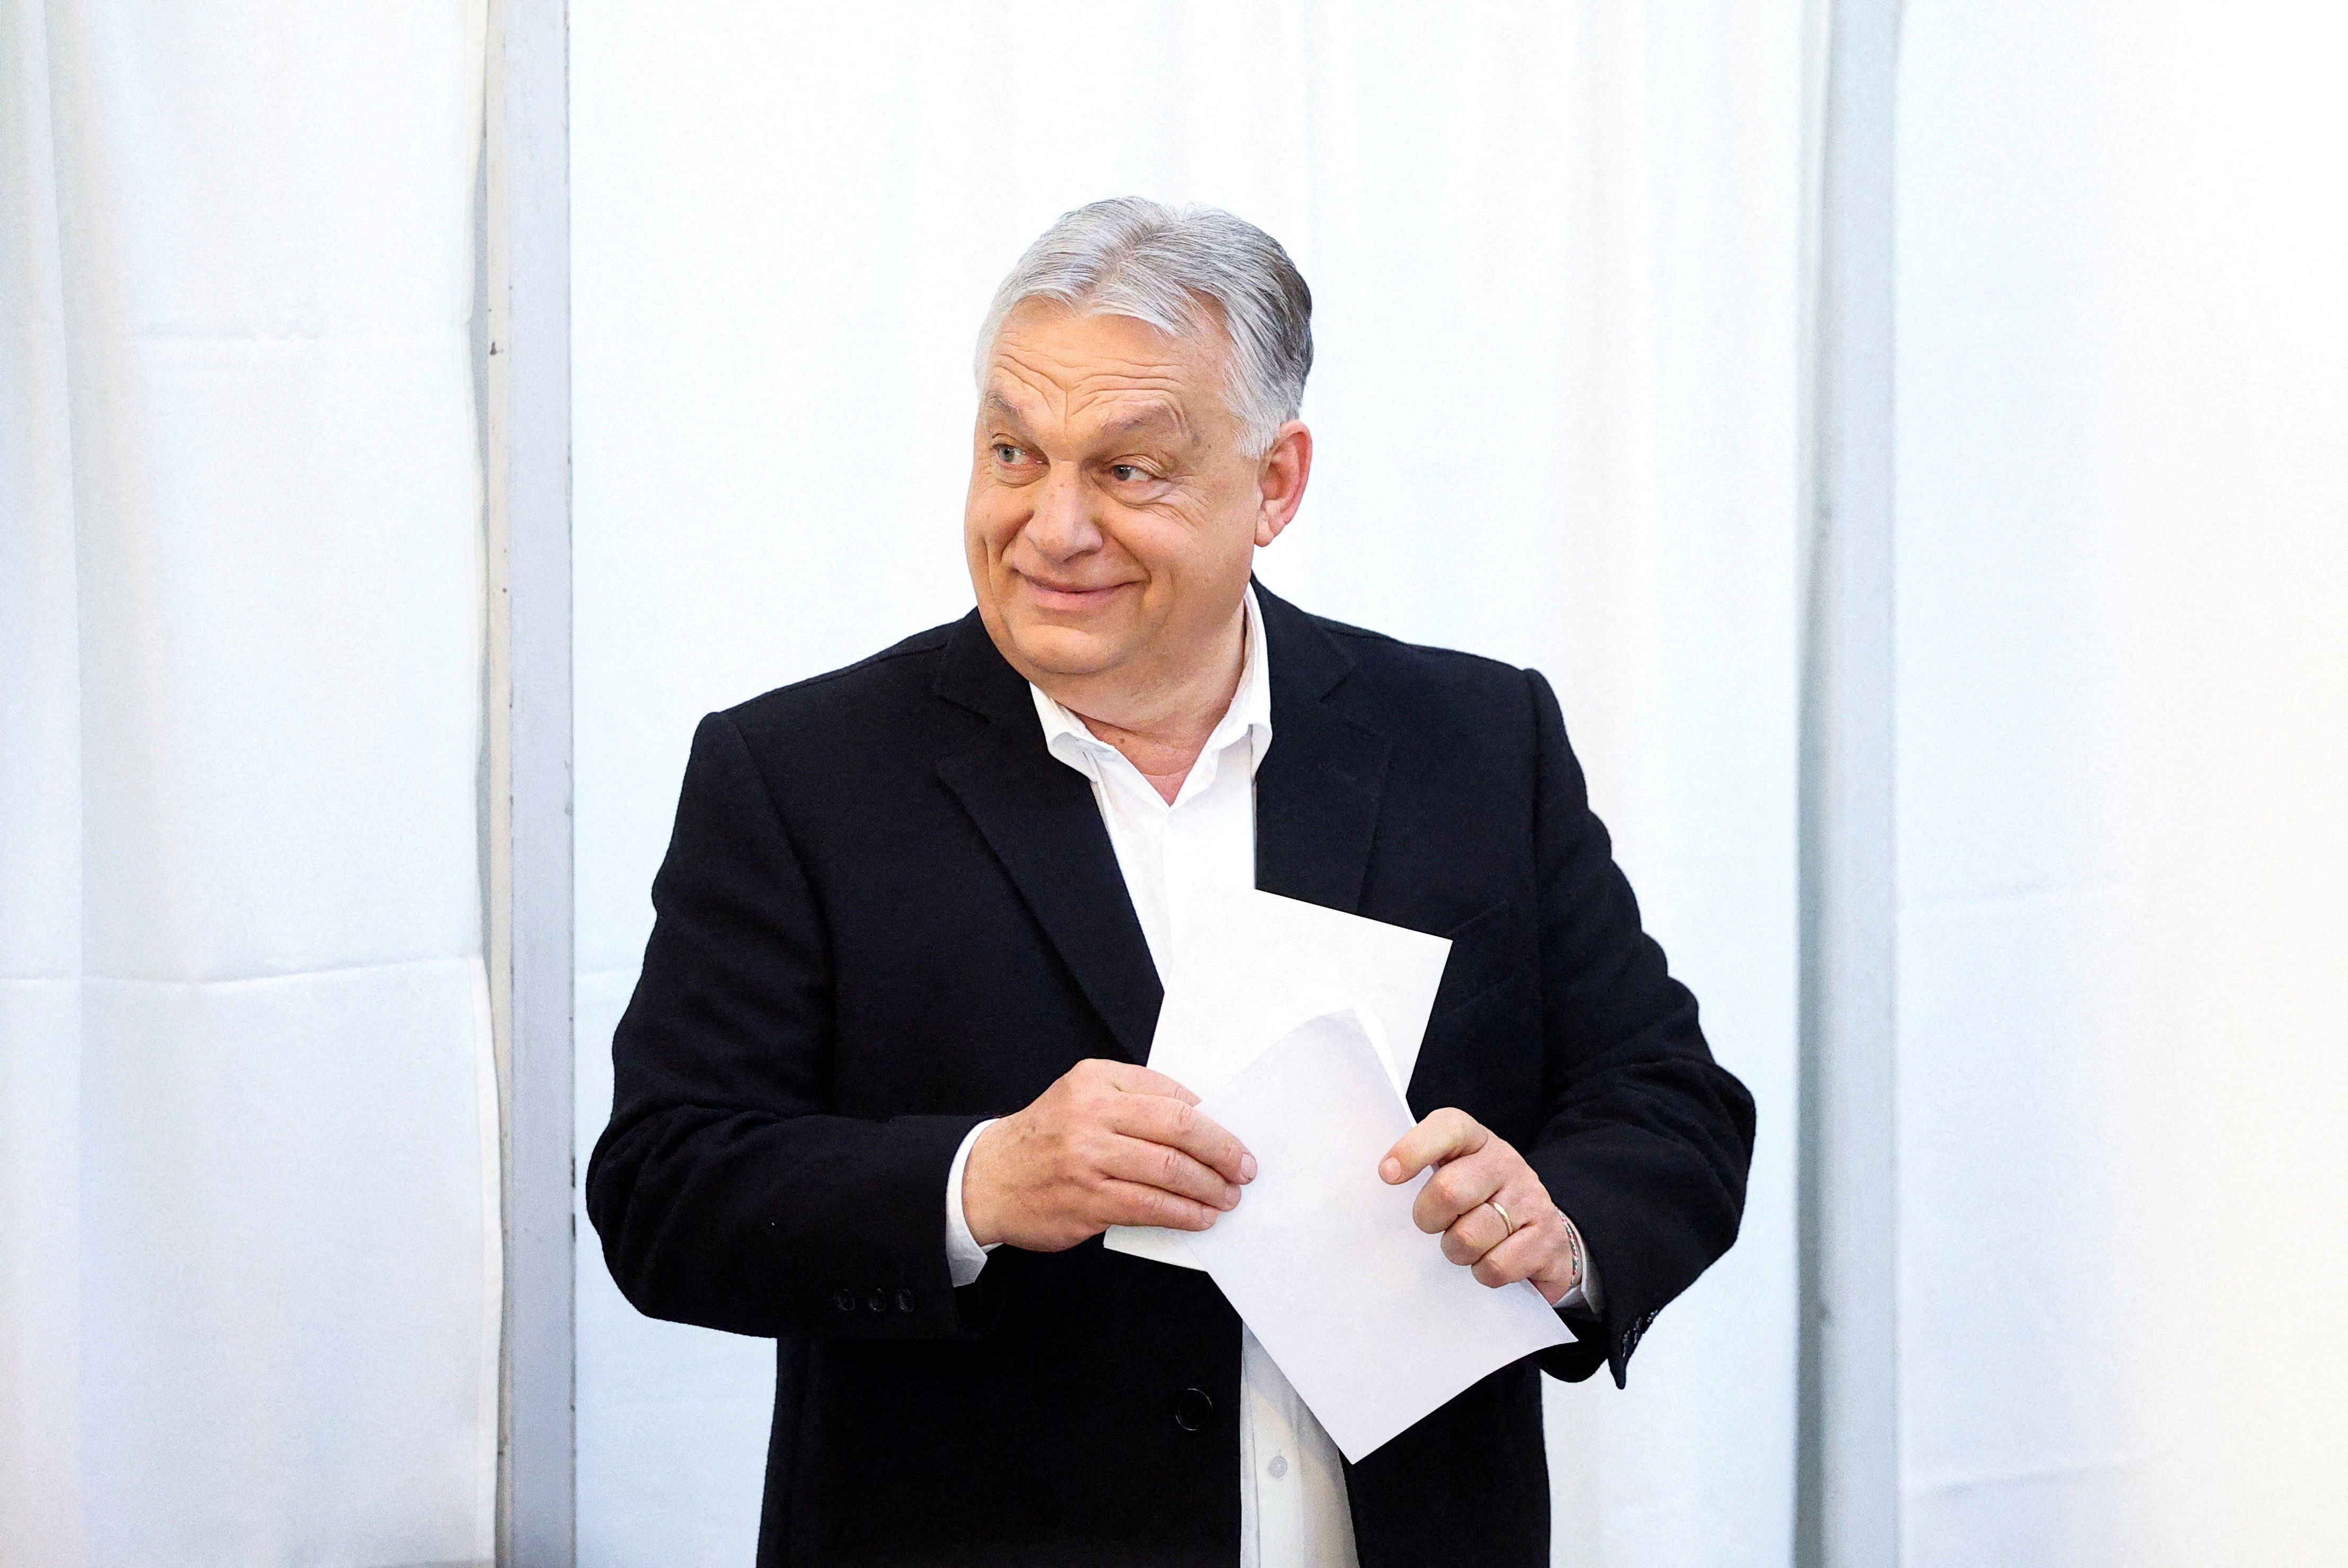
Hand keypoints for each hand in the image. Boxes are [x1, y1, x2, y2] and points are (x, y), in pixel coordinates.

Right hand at [962, 1059, 1256, 1250]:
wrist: (986, 1178)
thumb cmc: (1045, 1138)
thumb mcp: (1081, 1098)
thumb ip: (1133, 1101)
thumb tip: (1201, 1120)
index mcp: (1095, 1080)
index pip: (1170, 1093)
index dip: (1211, 1118)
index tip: (1233, 1137)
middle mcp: (1091, 1114)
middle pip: (1179, 1128)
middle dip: (1222, 1150)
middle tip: (1244, 1168)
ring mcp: (1088, 1158)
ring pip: (1169, 1170)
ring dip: (1208, 1187)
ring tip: (1227, 1197)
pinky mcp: (1087, 1200)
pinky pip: (1150, 1206)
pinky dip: (1184, 1213)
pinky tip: (1200, 1218)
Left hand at [1381, 1108, 1581, 1305]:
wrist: (1545, 1236)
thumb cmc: (1482, 1203)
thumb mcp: (1455, 1176)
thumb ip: (1424, 1173)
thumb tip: (1385, 1180)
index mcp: (1477, 1141)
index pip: (1448, 1128)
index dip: (1414, 1149)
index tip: (1387, 1175)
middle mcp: (1505, 1163)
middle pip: (1449, 1190)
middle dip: (1429, 1218)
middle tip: (1432, 1225)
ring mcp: (1530, 1199)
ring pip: (1470, 1236)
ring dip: (1456, 1251)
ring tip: (1463, 1246)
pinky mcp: (1546, 1239)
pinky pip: (1497, 1266)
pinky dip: (1484, 1273)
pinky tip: (1488, 1261)